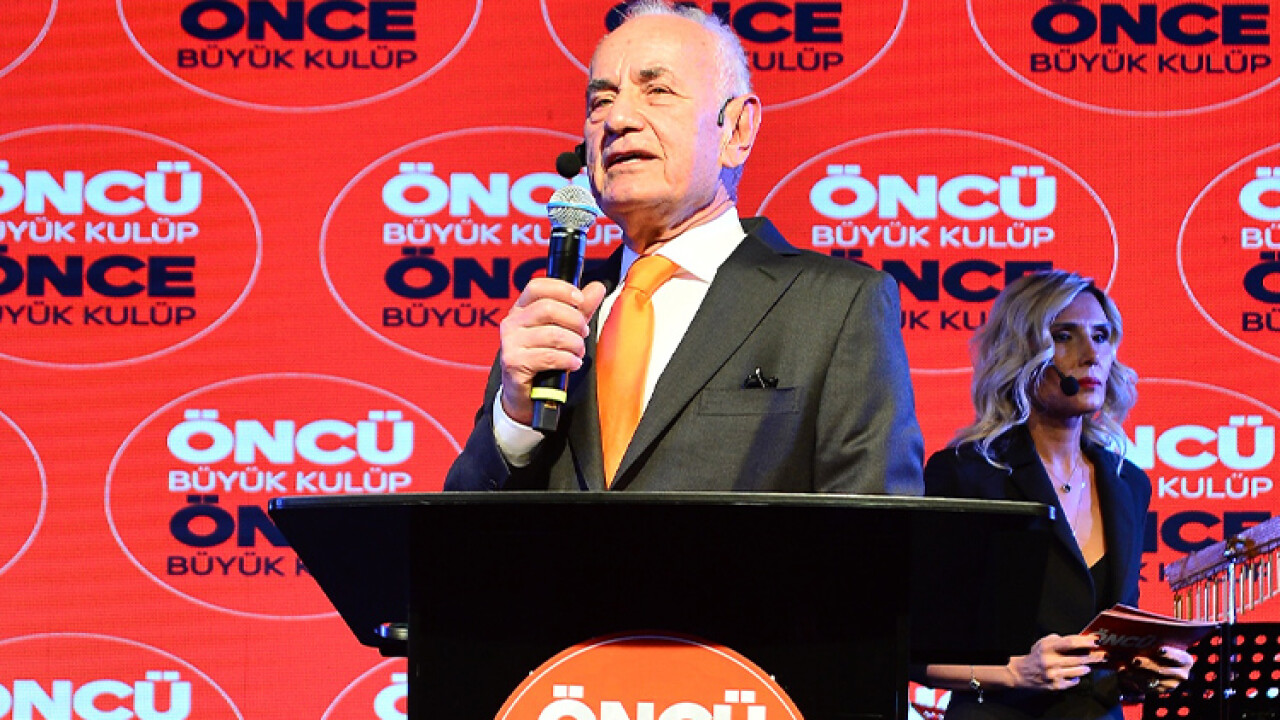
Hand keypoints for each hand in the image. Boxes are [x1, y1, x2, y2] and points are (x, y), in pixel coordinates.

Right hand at [498, 278, 606, 424]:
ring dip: (575, 344)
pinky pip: (550, 356)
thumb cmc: (543, 359)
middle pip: (548, 308)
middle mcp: (511, 323)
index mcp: (520, 309)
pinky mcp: (514, 363)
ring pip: (553, 334)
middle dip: (575, 321)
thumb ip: (580, 309)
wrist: (525, 394)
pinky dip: (568, 360)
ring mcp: (510, 343)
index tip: (580, 300)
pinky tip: (573, 364)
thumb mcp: (563, 329)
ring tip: (578, 352)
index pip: (537, 287)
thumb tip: (598, 287)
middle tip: (584, 334)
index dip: (561, 289)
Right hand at [1006, 634, 1106, 691]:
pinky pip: (1072, 682)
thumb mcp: (1043, 643)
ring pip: (1078, 671)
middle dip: (1092, 658)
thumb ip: (1059, 640)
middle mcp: (1050, 661)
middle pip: (1078, 659)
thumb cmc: (1036, 656)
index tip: (1095, 642)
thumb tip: (1079, 640)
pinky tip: (1076, 676)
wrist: (1022, 673)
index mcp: (1047, 647)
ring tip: (1088, 666)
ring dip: (1085, 668)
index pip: (1070, 643)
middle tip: (1101, 656)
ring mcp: (1053, 674)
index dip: (1084, 642)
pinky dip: (1076, 678)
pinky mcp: (1055, 685)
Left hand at [1121, 646, 1194, 694]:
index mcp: (1185, 660)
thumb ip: (1154, 642)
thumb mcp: (1161, 643)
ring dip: (1136, 674)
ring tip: (1123, 667)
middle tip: (1134, 660)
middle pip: (1162, 670)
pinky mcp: (1159, 691)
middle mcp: (1181, 674)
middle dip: (1146, 665)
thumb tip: (1139, 635)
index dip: (1169, 654)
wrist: (1159, 663)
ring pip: (1151, 680)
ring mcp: (1171, 684)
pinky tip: (1123, 674)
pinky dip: (1132, 680)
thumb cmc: (1158, 648)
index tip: (1159, 650)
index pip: (1178, 658)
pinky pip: (1145, 687)